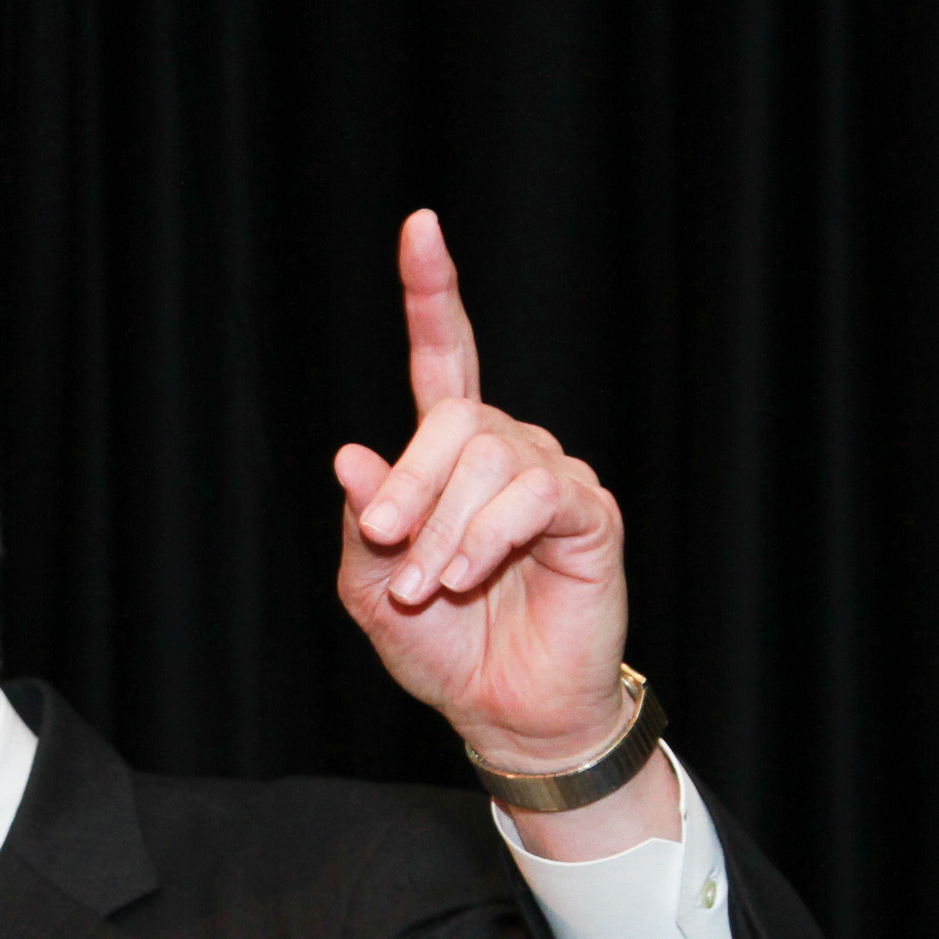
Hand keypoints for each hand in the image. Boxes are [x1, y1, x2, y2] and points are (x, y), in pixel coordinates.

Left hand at [333, 211, 630, 769]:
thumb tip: (352, 454)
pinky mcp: (586, 514)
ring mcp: (550, 477)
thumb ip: (365, 523)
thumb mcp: (371, 588)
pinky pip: (533, 497)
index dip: (432, 294)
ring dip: (444, 527)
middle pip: (456, 419)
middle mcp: (505, 451)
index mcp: (450, 458)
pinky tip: (463, 577)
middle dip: (409, 481)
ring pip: (489, 460)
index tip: (421, 228)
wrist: (503, 710)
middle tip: (387, 543)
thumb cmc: (441, 645)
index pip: (445, 357)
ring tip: (424, 587)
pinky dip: (486, 537)